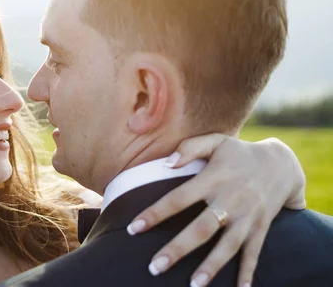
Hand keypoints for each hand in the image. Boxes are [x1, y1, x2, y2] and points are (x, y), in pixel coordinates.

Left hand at [127, 134, 305, 286]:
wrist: (282, 164)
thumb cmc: (238, 153)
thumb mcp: (216, 141)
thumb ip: (189, 148)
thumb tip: (166, 164)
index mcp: (214, 179)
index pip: (179, 198)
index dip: (156, 213)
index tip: (133, 228)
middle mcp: (231, 199)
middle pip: (202, 228)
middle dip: (178, 249)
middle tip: (155, 267)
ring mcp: (247, 216)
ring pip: (228, 246)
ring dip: (211, 267)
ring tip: (194, 285)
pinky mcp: (261, 228)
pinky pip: (254, 253)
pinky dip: (248, 272)